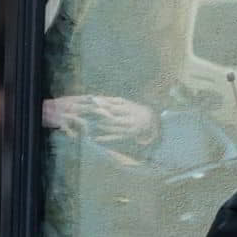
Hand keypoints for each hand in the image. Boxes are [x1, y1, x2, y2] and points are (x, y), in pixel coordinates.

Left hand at [42, 94, 156, 143]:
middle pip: (111, 116)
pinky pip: (115, 138)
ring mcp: (128, 128)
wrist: (153, 123)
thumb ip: (113, 102)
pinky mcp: (127, 137)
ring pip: (112, 127)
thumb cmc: (136, 111)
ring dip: (98, 126)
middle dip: (97, 115)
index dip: (101, 104)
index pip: (113, 105)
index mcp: (129, 107)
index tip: (89, 101)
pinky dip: (104, 138)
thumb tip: (96, 98)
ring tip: (85, 125)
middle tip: (83, 113)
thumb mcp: (127, 103)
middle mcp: (129, 118)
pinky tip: (94, 138)